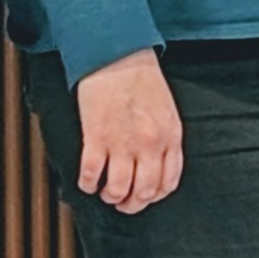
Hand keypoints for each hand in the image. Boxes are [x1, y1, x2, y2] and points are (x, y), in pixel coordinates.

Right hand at [73, 50, 184, 212]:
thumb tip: (157, 166)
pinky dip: (88, 184)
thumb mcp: (166, 110)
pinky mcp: (96, 137)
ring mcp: (123, 143)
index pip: (168, 183)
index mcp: (170, 136)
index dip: (155, 197)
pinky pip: (91, 175)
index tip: (145, 197)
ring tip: (105, 191)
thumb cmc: (140, 77)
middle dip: (132, 204)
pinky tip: (88, 181)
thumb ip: (165, 139)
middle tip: (123, 202)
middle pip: (144, 192)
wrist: (117, 54)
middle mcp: (149, 144)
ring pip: (118, 190)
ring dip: (110, 196)